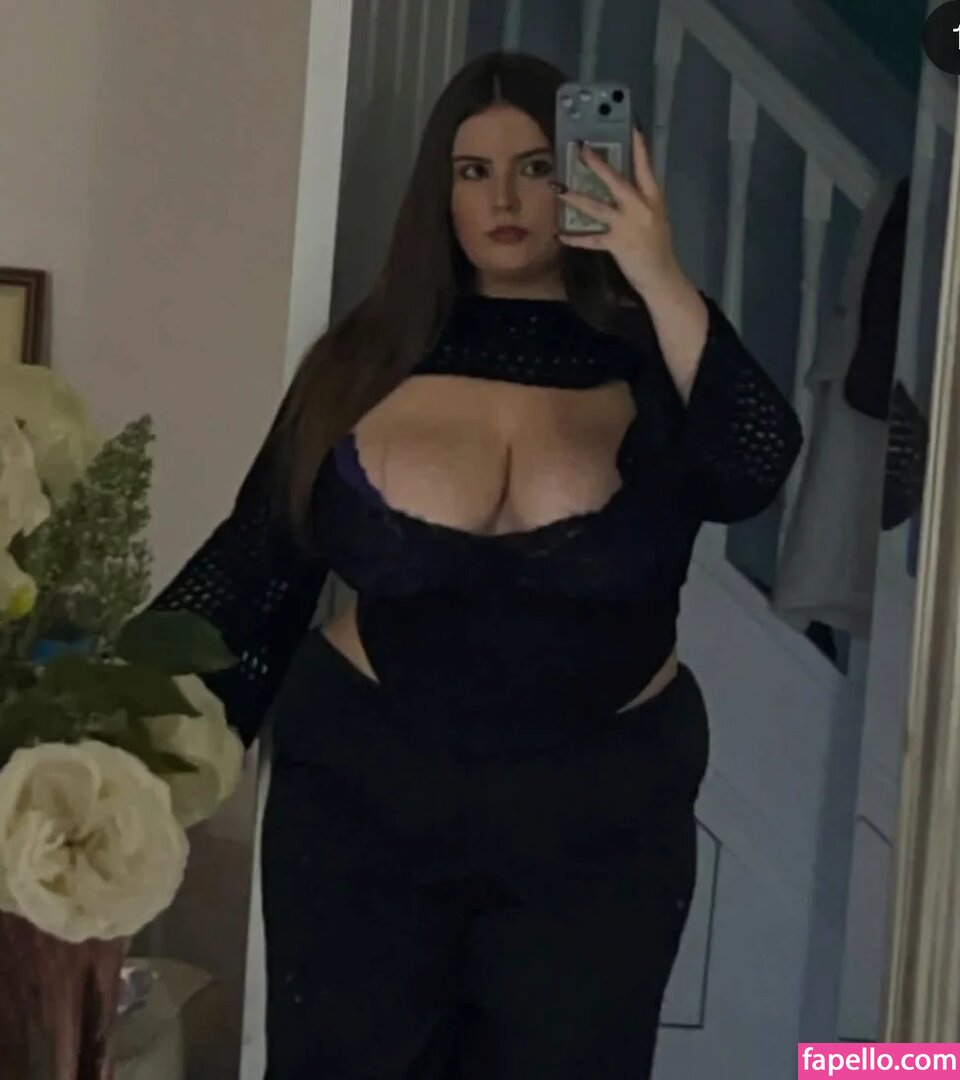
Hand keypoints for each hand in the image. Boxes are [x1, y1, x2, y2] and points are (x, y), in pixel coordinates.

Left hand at [553, 130, 682, 297]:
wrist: (661, 275)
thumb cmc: (658, 246)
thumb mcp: (655, 218)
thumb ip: (641, 202)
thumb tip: (623, 188)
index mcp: (653, 199)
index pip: (646, 168)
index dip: (639, 148)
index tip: (633, 127)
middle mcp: (640, 208)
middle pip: (616, 182)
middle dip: (598, 165)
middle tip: (582, 150)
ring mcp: (627, 226)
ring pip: (597, 207)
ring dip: (576, 198)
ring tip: (559, 188)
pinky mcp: (616, 244)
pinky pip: (591, 240)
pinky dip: (575, 239)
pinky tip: (561, 235)